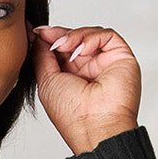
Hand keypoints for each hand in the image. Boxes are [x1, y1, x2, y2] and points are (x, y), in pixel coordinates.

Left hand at [30, 24, 140, 155]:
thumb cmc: (72, 114)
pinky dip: (91, 38)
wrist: (95, 126)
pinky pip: (107, 36)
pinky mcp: (121, 57)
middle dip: (60, 35)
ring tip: (64, 46)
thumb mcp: (47, 82)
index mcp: (71, 77)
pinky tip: (81, 51)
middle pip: (76, 38)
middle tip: (49, 36)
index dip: (50, 38)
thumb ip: (42, 56)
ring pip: (91, 34)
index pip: (62, 49)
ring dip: (74, 36)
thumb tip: (39, 36)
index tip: (36, 32)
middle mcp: (89, 69)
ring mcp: (105, 63)